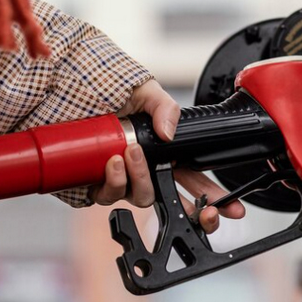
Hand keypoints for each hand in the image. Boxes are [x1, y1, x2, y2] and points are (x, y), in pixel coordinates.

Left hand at [87, 80, 244, 233]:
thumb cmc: (110, 95)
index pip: (194, 179)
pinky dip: (115, 181)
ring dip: (140, 177)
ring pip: (142, 197)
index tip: (232, 209)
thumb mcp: (145, 91)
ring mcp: (123, 180)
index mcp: (165, 154)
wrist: (69, 94)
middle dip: (191, 209)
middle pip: (172, 200)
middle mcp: (145, 171)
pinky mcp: (98, 185)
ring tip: (131, 152)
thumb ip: (165, 107)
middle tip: (187, 195)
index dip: (214, 197)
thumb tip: (169, 133)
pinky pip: (111, 196)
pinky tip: (113, 162)